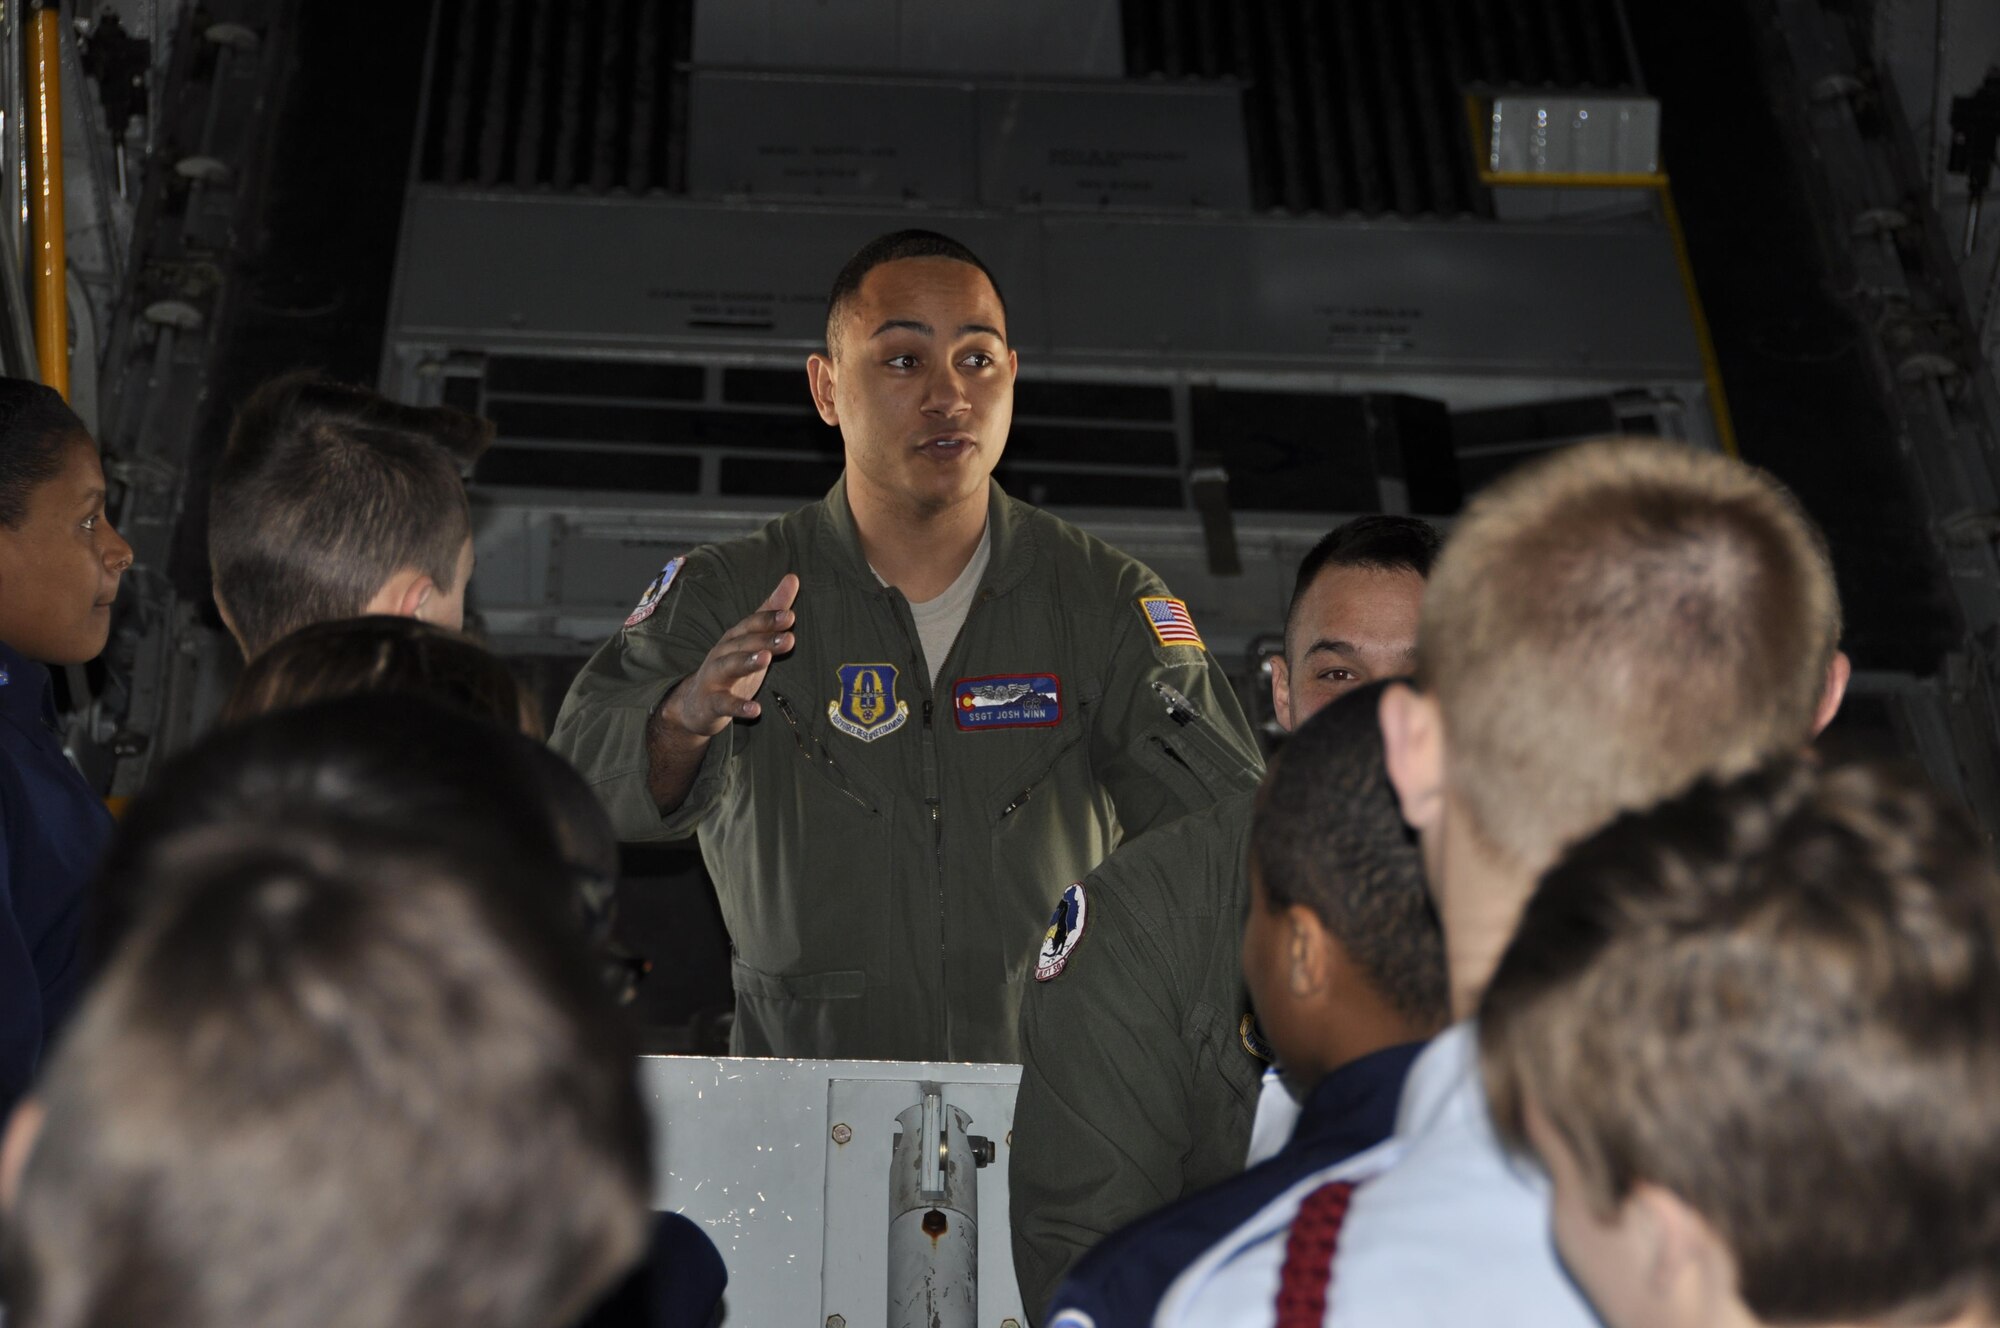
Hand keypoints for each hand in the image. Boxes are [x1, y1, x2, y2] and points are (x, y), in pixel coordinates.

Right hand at [658, 574, 798, 737]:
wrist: (696, 704)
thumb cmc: (731, 667)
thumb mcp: (752, 639)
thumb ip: (771, 611)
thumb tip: (793, 578)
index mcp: (735, 638)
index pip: (752, 624)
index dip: (769, 620)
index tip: (790, 616)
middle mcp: (723, 653)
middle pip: (743, 643)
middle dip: (764, 639)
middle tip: (789, 637)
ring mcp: (715, 677)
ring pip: (730, 666)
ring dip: (747, 662)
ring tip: (766, 659)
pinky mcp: (712, 703)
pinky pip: (725, 704)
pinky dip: (739, 707)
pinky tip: (755, 710)